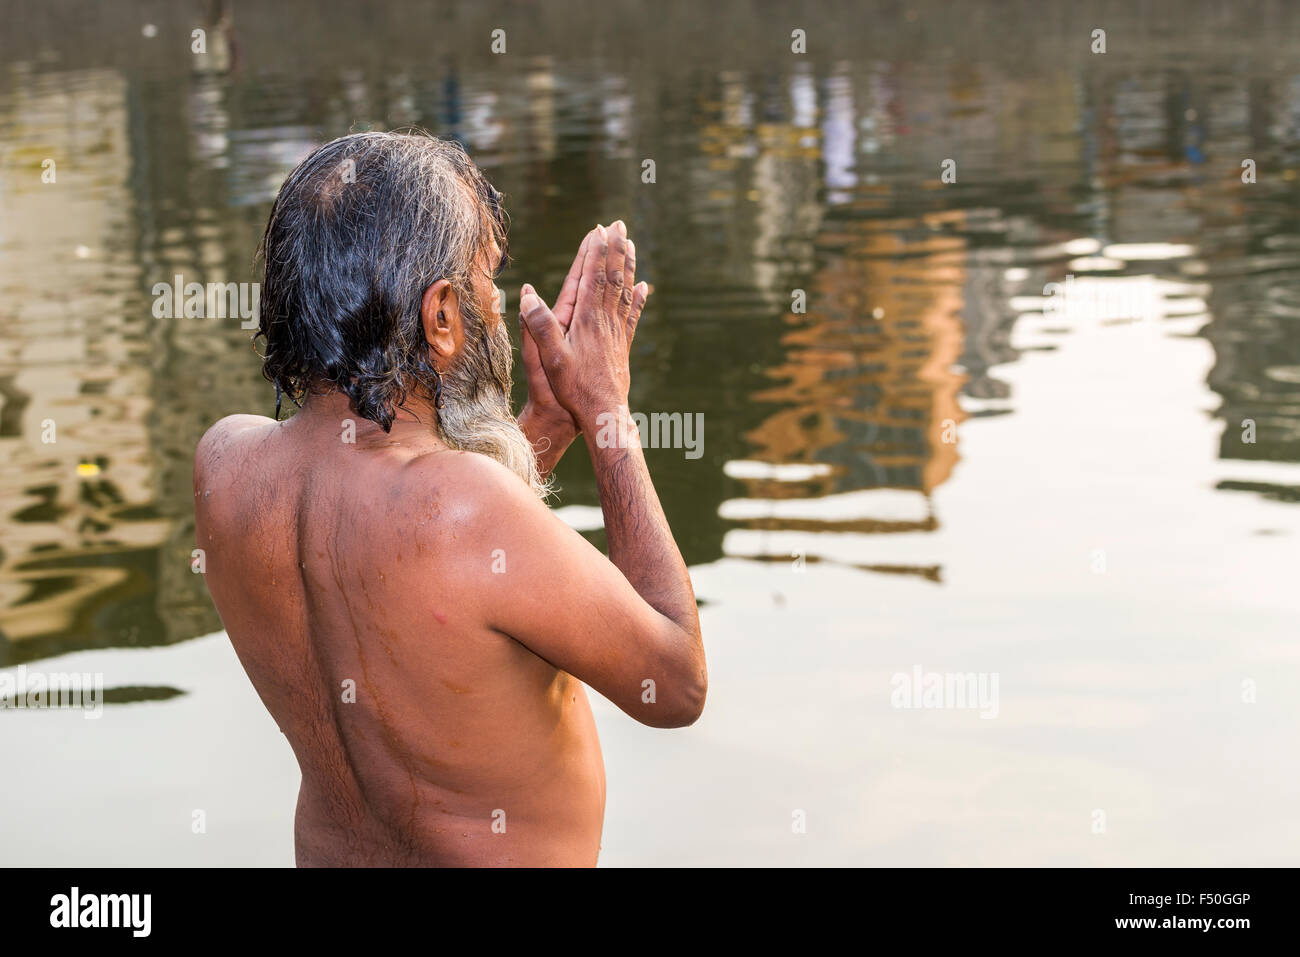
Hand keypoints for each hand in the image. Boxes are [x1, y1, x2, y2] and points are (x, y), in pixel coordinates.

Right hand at [519, 220, 648, 429]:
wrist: (603, 412)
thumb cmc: (573, 387)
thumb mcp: (549, 358)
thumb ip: (540, 326)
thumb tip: (529, 296)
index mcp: (587, 320)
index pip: (592, 278)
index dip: (596, 252)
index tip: (600, 230)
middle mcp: (605, 321)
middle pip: (612, 278)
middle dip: (615, 250)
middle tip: (619, 225)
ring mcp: (616, 332)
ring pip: (625, 291)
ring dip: (627, 266)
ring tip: (631, 245)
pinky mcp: (622, 346)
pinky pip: (632, 315)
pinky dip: (638, 298)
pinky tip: (645, 287)